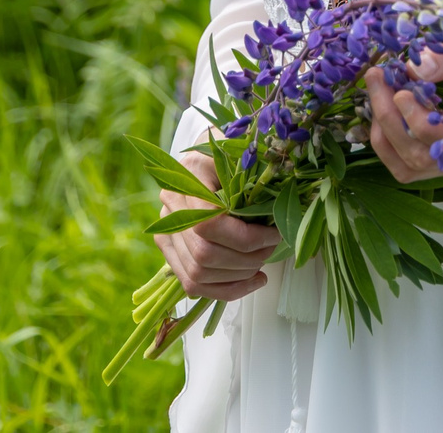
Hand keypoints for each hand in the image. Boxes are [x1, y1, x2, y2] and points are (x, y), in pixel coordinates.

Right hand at [154, 149, 280, 301]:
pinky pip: (193, 284)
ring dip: (239, 276)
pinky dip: (227, 289)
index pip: (209, 225)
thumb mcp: (243, 154)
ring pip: (198, 274)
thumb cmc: (229, 152)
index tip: (274, 234)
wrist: (206, 158)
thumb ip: (253, 178)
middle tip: (272, 248)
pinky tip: (253, 281)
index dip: (246, 238)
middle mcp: (169, 210)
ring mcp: (167, 234)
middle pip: (204, 254)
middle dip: (246, 259)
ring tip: (263, 262)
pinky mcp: (171, 253)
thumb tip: (275, 211)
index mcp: (185, 180)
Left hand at [363, 15, 442, 183]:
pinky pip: (408, 165)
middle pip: (422, 155)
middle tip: (376, 75)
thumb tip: (415, 67)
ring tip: (376, 88)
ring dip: (383, 131)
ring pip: (409, 165)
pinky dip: (386, 141)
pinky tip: (382, 107)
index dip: (419, 120)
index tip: (402, 86)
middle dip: (389, 117)